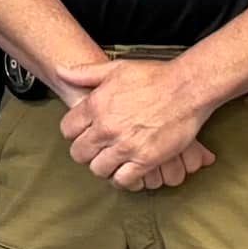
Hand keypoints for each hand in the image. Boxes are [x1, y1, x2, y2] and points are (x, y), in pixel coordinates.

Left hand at [60, 59, 216, 190]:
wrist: (186, 88)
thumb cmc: (154, 76)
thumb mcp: (116, 68)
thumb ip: (85, 73)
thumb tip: (60, 71)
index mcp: (96, 105)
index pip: (68, 130)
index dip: (75, 132)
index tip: (85, 132)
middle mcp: (107, 127)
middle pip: (79, 153)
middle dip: (86, 152)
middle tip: (98, 148)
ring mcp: (125, 145)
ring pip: (98, 169)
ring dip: (103, 166)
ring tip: (113, 160)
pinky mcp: (145, 160)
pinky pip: (123, 180)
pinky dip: (123, 179)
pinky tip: (127, 171)